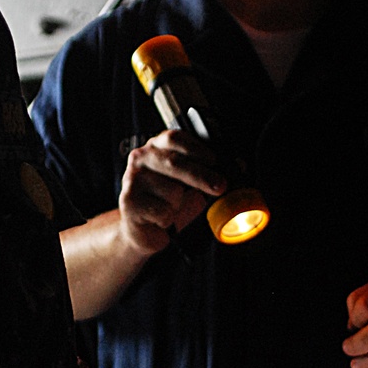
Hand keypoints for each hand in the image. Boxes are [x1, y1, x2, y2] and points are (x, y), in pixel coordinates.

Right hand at [118, 129, 225, 255]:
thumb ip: (207, 172)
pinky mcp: (129, 202)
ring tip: (171, 208)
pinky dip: (168, 219)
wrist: (142, 229)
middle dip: (201, 175)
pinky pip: (163, 211)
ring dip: (180, 204)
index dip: (196, 148)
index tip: (214, 160)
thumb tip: (238, 166)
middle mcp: (140, 159)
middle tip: (220, 186)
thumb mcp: (188, 184)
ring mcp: (132, 180)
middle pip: (174, 162)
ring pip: (171, 191)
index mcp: (155, 148)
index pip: (174, 138)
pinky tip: (160, 219)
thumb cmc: (166, 202)